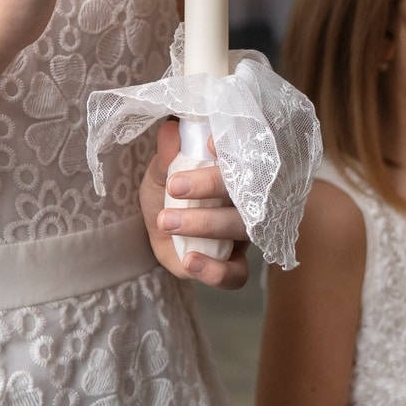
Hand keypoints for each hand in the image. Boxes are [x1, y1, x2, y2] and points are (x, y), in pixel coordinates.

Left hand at [141, 119, 249, 288]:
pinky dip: (215, 271)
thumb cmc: (168, 189)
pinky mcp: (233, 265)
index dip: (232, 150)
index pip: (246, 155)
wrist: (158, 225)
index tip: (207, 142)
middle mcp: (247, 201)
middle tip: (174, 187)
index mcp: (236, 171)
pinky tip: (190, 261)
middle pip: (244, 191)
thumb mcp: (162, 170)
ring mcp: (243, 234)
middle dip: (210, 187)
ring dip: (203, 224)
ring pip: (239, 229)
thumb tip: (171, 130)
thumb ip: (168, 154)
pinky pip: (236, 275)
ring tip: (166, 220)